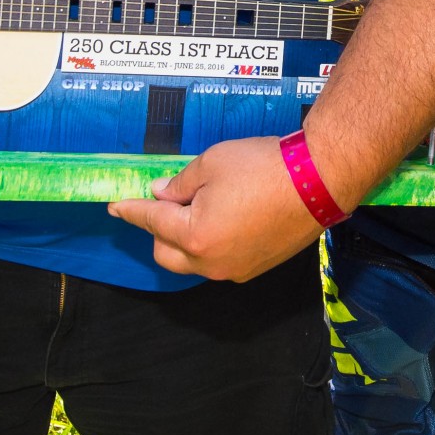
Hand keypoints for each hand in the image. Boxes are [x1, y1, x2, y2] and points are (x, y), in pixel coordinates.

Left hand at [106, 134, 318, 281]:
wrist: (319, 180)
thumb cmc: (262, 167)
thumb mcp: (211, 163)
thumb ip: (179, 184)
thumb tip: (161, 194)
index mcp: (194, 237)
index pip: (151, 223)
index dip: (131, 211)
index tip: (116, 207)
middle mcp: (212, 263)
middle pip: (166, 254)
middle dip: (159, 230)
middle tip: (170, 200)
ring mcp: (236, 270)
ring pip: (194, 261)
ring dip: (186, 239)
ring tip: (202, 206)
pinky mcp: (257, 267)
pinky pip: (220, 261)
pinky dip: (212, 244)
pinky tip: (226, 217)